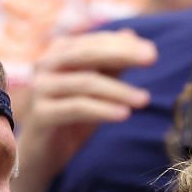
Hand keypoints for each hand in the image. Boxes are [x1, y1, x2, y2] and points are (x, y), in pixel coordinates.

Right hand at [17, 31, 157, 190]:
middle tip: (152, 59)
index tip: (152, 52)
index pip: (93, 42)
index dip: (122, 45)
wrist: (41, 156)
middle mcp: (45, 65)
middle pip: (87, 54)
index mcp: (58, 52)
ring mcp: (40, 89)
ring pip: (85, 82)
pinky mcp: (40, 114)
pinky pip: (77, 108)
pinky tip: (124, 115)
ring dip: (118, 90)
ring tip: (144, 99)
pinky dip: (103, 110)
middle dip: (122, 54)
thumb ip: (110, 65)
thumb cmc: (70, 119)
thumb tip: (131, 35)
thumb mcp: (95, 90)